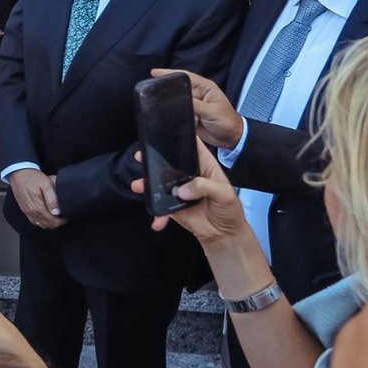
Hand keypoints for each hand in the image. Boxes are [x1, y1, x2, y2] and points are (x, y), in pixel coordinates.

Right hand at [9, 168, 65, 227]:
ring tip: (56, 216)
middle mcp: (32, 212)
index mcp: (38, 207)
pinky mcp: (24, 209)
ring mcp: (27, 212)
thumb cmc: (32, 177)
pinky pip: (34, 221)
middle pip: (48, 225)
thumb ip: (52, 199)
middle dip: (57, 222)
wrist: (18, 173)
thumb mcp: (46, 184)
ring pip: (41, 224)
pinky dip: (41, 221)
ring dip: (50, 222)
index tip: (67, 216)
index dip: (62, 221)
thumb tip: (57, 211)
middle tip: (63, 216)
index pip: (53, 222)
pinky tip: (45, 216)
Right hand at [131, 137, 251, 243]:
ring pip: (160, 183)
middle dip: (154, 158)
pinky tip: (157, 221)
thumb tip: (181, 190)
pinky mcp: (173, 206)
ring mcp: (180, 190)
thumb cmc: (230, 211)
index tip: (165, 132)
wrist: (224, 235)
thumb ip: (204, 187)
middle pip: (170, 162)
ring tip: (138, 185)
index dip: (180, 138)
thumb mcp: (224, 194)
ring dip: (147, 184)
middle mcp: (190, 175)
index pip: (192, 147)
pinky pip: (161, 206)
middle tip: (141, 156)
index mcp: (204, 166)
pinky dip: (157, 213)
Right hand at [151, 68, 243, 149]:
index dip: (170, 73)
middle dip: (166, 86)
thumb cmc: (227, 121)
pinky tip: (163, 112)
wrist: (230, 138)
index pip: (185, 76)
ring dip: (168, 100)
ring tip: (154, 99)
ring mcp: (193, 105)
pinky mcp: (190, 115)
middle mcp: (198, 94)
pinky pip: (178, 111)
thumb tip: (178, 99)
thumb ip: (195, 104)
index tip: (155, 73)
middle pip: (178, 87)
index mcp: (205, 88)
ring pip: (177, 100)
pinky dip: (171, 112)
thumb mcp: (211, 111)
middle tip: (151, 86)